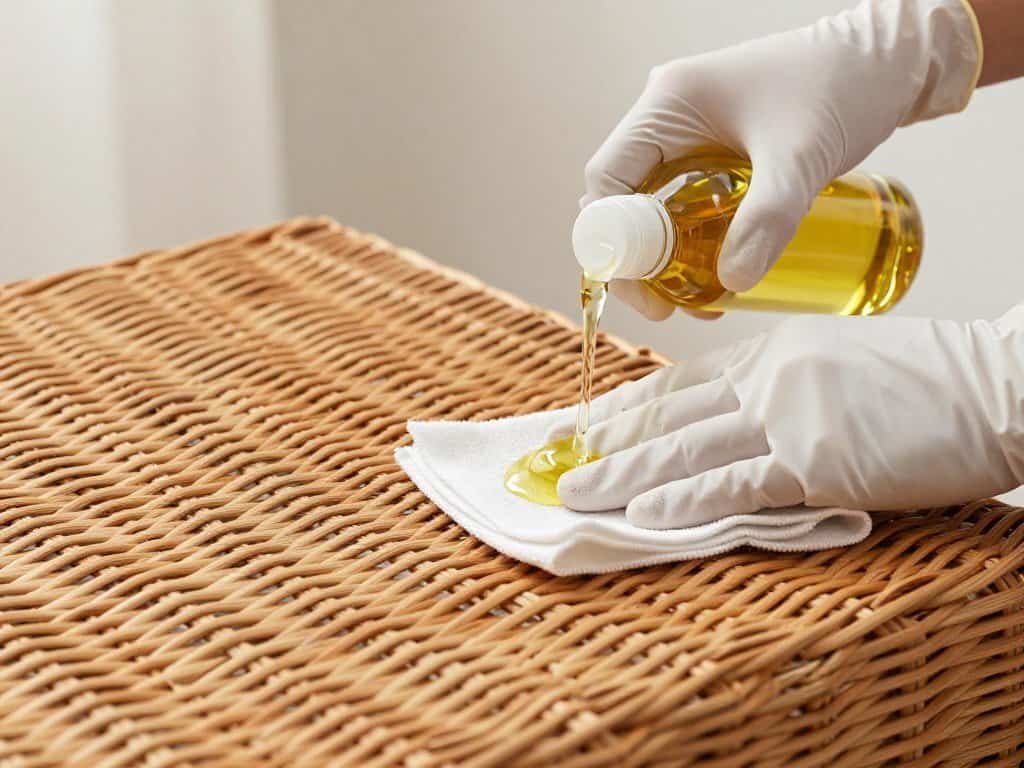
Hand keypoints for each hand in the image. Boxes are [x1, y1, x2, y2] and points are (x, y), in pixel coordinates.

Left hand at [551, 308, 1023, 526]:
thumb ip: (783, 387)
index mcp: (771, 352)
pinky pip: (736, 484)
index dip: (625, 409)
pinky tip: (645, 514)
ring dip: (623, 473)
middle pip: (667, 414)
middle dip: (605, 441)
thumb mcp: (840, 364)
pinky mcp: (818, 461)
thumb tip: (739, 420)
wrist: (998, 380)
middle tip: (551, 461)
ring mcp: (789, 417)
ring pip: (685, 448)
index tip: (584, 427)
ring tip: (574, 494)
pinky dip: (686, 500)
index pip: (678, 385)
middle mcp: (766, 378)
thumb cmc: (931, 379)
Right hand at [583, 0, 980, 319]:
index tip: (648, 290)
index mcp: (669, 103)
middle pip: (622, 198)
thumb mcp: (803, 158)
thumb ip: (768, 219)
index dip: (613, 242)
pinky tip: (718, 269)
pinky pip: (680, 198)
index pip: (608, 180)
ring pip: (650, 203)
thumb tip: (733, 282)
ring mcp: (688, 129)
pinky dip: (688, 239)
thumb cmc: (845, 86)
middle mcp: (668, 114)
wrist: (889, 60)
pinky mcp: (712, 144)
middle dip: (639, 258)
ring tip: (700, 298)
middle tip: (669, 306)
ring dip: (663, 255)